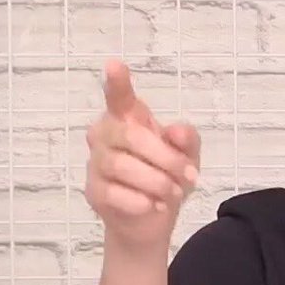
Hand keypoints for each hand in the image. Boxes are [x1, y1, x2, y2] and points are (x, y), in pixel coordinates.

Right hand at [85, 60, 199, 256]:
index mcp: (128, 119)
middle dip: (166, 158)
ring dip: (158, 183)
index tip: (114, 65)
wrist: (152, 220)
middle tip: (190, 175)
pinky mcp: (94, 192)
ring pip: (123, 167)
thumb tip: (176, 131)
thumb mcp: (188, 155)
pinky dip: (144, 202)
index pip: (118, 98)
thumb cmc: (167, 175)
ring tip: (175, 192)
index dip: (117, 82)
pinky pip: (117, 194)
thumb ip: (186, 140)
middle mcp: (106, 136)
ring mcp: (96, 164)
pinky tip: (156, 206)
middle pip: (130, 137)